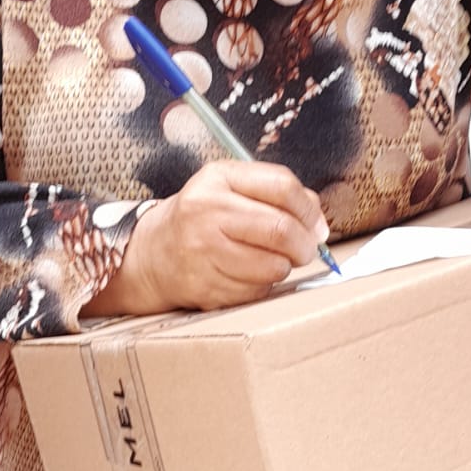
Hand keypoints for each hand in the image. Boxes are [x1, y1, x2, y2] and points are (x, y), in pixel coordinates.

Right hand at [95, 160, 328, 315]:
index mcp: (217, 179)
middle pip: (281, 230)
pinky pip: (256, 291)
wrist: (152, 253)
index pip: (283, 187)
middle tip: (306, 250)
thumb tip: (318, 220)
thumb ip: (275, 192)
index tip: (317, 226)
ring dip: (283, 267)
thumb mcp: (230, 187)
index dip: (310, 210)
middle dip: (304, 245)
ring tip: (271, 260)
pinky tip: (248, 275)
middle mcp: (207, 212)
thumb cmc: (201, 217)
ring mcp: (203, 252)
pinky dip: (263, 286)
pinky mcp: (204, 286)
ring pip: (273, 266)